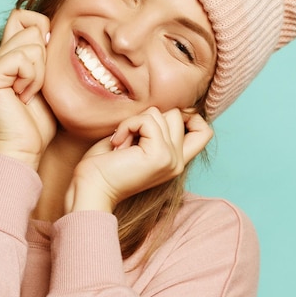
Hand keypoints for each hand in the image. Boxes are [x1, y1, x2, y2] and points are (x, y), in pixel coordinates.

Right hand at [0, 9, 56, 169]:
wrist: (26, 147)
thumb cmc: (39, 119)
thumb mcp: (48, 77)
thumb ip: (44, 51)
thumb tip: (47, 28)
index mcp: (7, 54)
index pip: (24, 16)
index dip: (42, 31)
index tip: (44, 64)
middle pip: (32, 27)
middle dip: (45, 58)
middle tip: (35, 86)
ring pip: (31, 43)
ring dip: (40, 72)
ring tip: (29, 93)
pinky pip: (21, 59)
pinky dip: (31, 78)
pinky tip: (23, 96)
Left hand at [65, 108, 212, 212]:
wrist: (91, 189)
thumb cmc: (103, 167)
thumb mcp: (135, 143)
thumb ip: (153, 129)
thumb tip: (161, 107)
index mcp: (174, 161)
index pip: (204, 132)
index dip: (188, 116)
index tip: (155, 121)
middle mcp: (178, 162)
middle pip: (177, 115)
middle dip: (147, 118)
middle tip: (127, 139)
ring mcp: (172, 159)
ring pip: (162, 114)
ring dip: (134, 123)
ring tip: (121, 145)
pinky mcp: (160, 155)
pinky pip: (147, 120)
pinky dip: (127, 125)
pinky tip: (117, 144)